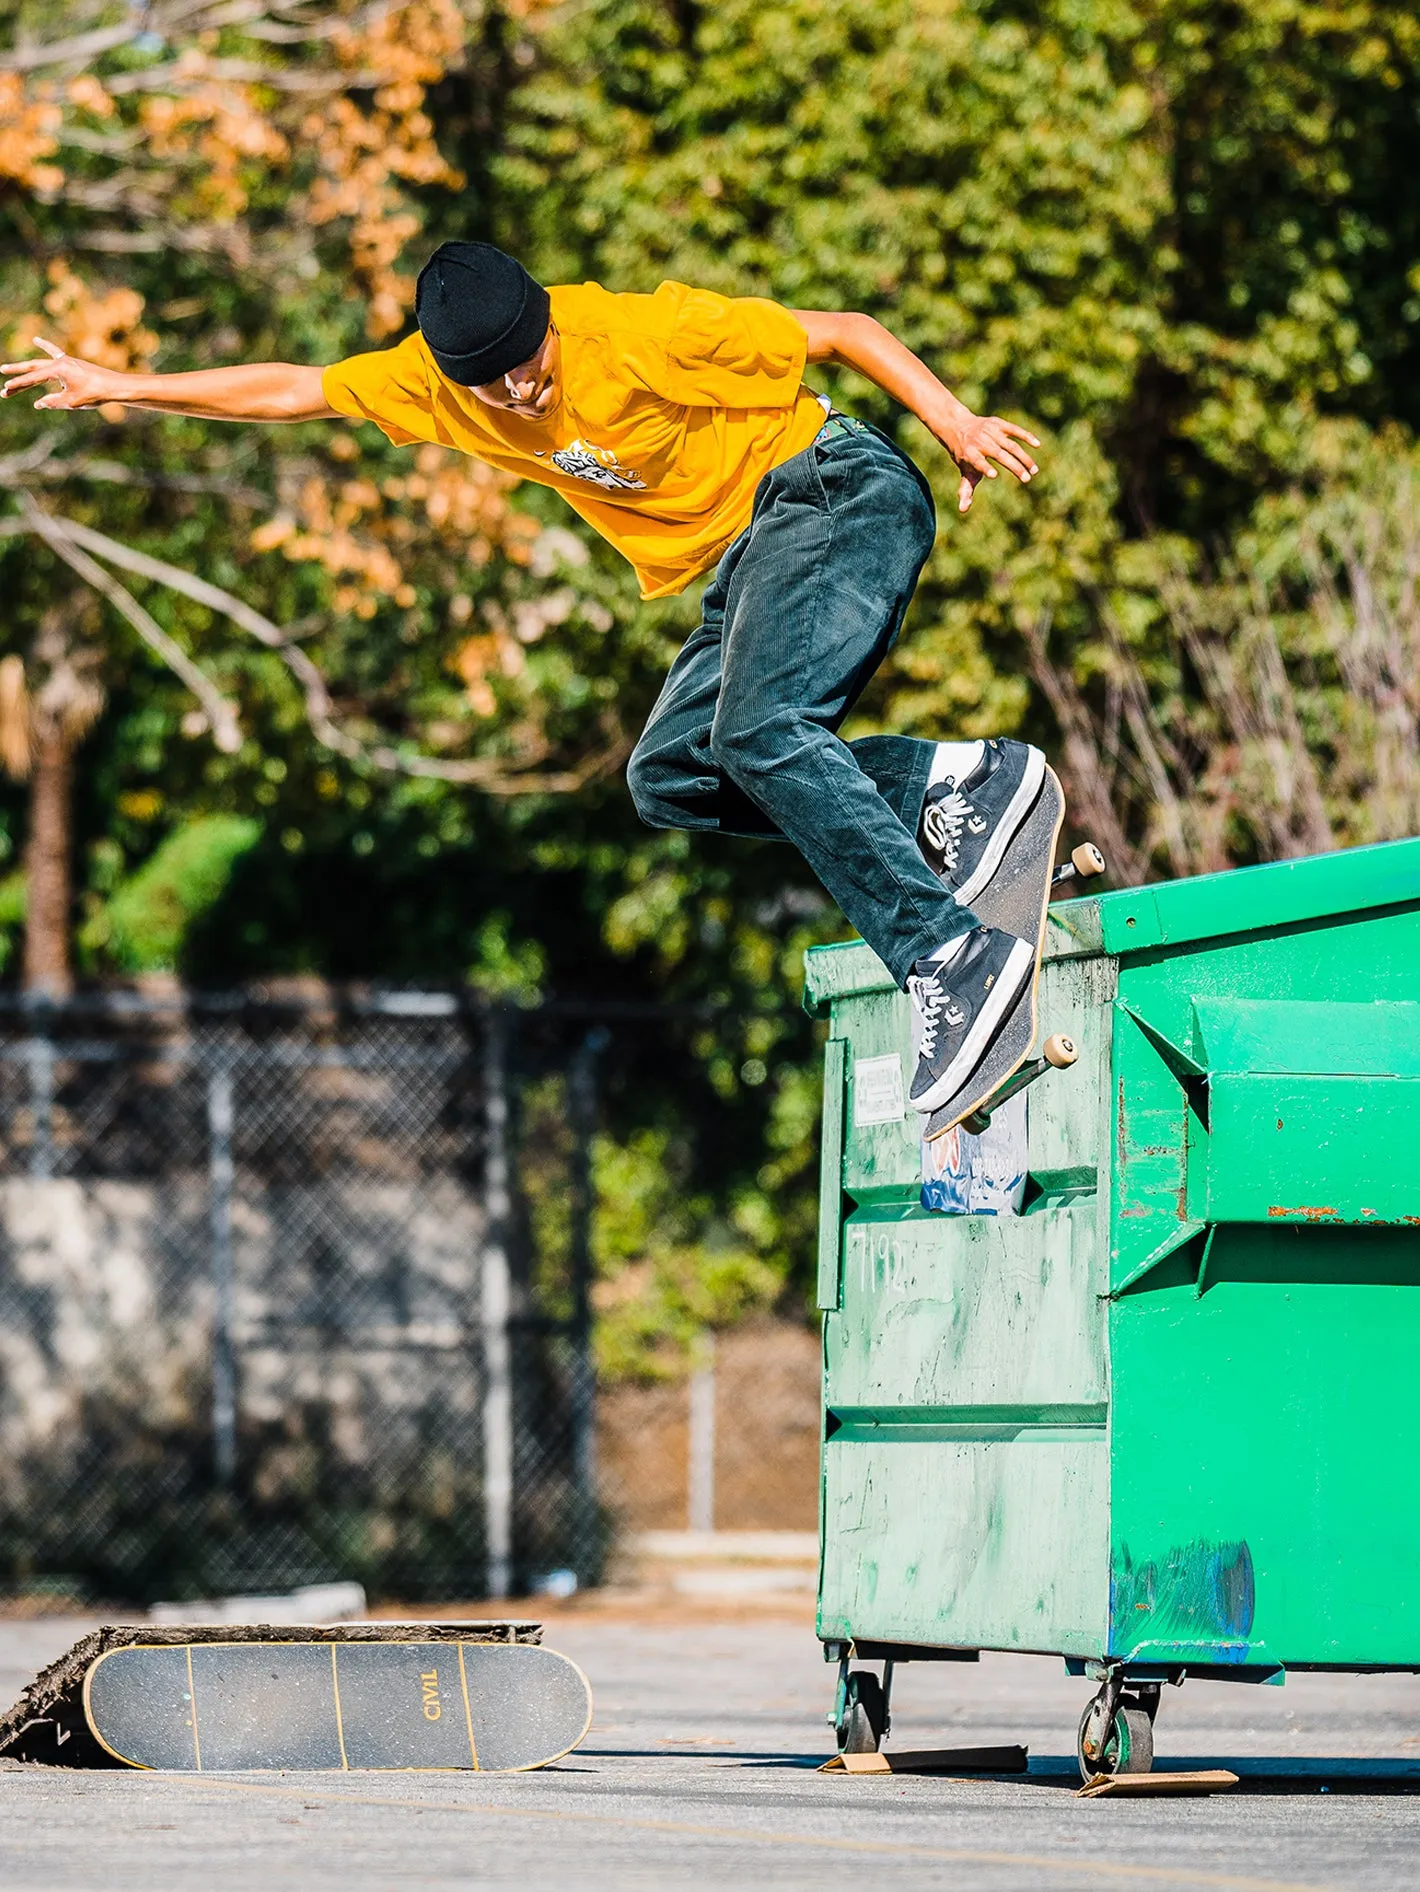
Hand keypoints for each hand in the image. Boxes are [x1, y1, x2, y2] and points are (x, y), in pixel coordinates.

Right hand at [0, 337, 119, 410]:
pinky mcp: (72, 363)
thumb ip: (53, 402)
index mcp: (57, 369)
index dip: (19, 385)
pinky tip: (36, 340)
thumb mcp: (72, 401)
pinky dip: (45, 347)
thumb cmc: (95, 394)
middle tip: (3, 384)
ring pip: (41, 365)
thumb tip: (38, 404)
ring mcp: (66, 361)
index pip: (33, 379)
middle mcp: (60, 362)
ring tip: (8, 369)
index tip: (5, 390)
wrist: (115, 386)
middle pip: (33, 370)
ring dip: (26, 369)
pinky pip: (55, 353)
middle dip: (17, 377)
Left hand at [939, 411, 1040, 513]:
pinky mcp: (998, 424)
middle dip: (1014, 466)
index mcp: (969, 454)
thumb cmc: (965, 455)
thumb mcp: (964, 471)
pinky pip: (1015, 430)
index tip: (993, 475)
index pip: (977, 461)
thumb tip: (963, 510)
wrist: (959, 427)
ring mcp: (990, 431)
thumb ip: (966, 490)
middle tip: (1027, 479)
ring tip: (1034, 470)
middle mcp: (980, 441)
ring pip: (1010, 445)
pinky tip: (1037, 445)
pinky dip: (1026, 436)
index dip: (984, 467)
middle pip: (999, 454)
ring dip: (1024, 458)